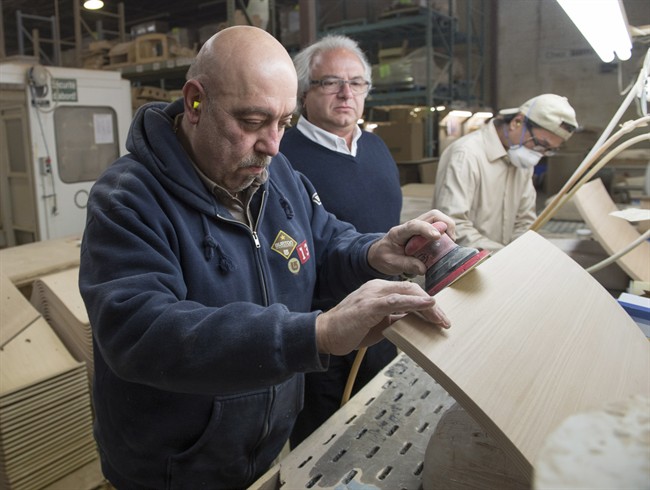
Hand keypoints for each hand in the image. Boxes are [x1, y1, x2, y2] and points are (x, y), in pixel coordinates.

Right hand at [315, 279, 450, 354]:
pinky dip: (414, 303)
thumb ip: (396, 318)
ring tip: (442, 319)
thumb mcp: (379, 323)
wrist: (325, 334)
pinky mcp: (369, 305)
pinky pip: (395, 301)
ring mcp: (372, 294)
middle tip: (446, 321)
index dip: (427, 303)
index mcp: (379, 290)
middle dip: (432, 305)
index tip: (440, 318)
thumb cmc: (350, 329)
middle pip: (412, 289)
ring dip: (428, 307)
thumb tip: (416, 320)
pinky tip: (428, 305)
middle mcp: (377, 287)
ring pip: (407, 292)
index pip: (409, 291)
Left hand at [367, 210, 456, 275]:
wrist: (379, 254)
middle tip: (450, 241)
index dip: (427, 229)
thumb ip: (406, 265)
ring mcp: (419, 228)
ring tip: (448, 245)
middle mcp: (410, 226)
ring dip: (448, 230)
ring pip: (439, 220)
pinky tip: (444, 247)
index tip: (437, 237)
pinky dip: (446, 235)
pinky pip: (440, 228)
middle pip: (433, 215)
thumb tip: (423, 268)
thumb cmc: (384, 257)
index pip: (414, 225)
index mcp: (399, 232)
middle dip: (446, 225)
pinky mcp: (425, 233)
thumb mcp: (391, 264)